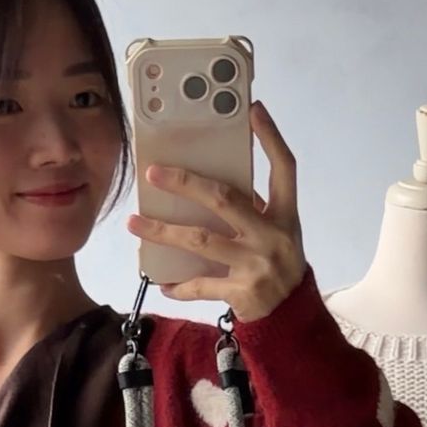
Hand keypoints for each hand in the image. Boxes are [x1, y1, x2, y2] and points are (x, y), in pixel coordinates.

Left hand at [125, 100, 306, 322]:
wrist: (291, 316)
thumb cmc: (278, 264)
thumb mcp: (278, 232)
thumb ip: (254, 208)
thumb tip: (209, 183)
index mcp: (285, 214)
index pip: (283, 167)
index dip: (271, 137)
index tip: (253, 110)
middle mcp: (272, 235)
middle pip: (224, 199)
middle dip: (186, 183)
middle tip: (153, 174)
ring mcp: (256, 264)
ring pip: (200, 240)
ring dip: (163, 231)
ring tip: (135, 223)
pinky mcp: (242, 292)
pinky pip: (201, 285)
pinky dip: (178, 285)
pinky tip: (159, 281)